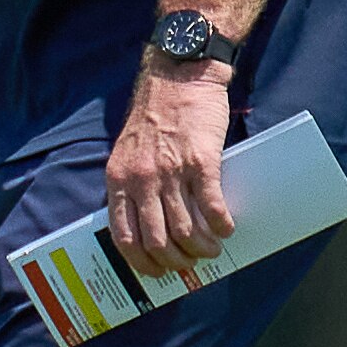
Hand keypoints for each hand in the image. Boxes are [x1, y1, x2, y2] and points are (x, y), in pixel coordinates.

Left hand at [106, 60, 236, 277]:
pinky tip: (226, 228)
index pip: (123, 236)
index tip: (156, 272)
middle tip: (189, 263)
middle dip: (176, 262)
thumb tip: (148, 225)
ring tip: (211, 249)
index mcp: (119, 179)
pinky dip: (221, 225)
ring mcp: (172, 171)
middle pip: (157, 240)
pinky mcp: (201, 161)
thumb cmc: (155, 114)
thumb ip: (132, 184)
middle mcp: (142, 179)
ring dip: (202, 248)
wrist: (180, 74)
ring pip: (186, 230)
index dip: (141, 262)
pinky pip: (212, 206)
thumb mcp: (128, 151)